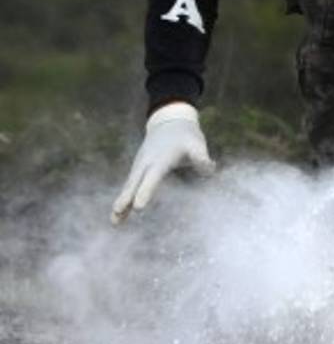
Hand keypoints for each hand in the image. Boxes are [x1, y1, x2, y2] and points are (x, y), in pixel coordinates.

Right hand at [111, 102, 213, 223]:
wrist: (169, 122)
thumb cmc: (186, 136)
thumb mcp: (196, 144)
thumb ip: (201, 157)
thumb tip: (209, 167)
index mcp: (162, 158)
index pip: (153, 176)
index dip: (145, 191)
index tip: (138, 206)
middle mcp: (147, 163)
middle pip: (135, 182)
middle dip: (127, 196)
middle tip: (118, 210)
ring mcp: (140, 166)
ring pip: (129, 186)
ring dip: (121, 202)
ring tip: (114, 222)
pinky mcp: (138, 171)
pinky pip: (129, 187)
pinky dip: (123, 200)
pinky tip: (117, 218)